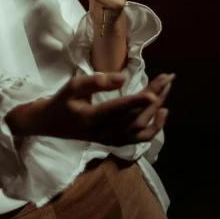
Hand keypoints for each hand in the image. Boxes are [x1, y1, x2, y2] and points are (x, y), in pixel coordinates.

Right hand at [7, 72, 172, 146]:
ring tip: (167, 88)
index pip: (118, 109)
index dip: (137, 101)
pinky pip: (141, 138)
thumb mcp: (72, 86)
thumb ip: (96, 81)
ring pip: (142, 127)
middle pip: (135, 116)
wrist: (52, 124)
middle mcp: (104, 132)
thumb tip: (123, 77)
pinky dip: (155, 127)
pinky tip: (163, 111)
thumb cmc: (62, 102)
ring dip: (157, 108)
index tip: (154, 91)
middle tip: (168, 77)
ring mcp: (112, 139)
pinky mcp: (116, 141)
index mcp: (91, 118)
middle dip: (154, 96)